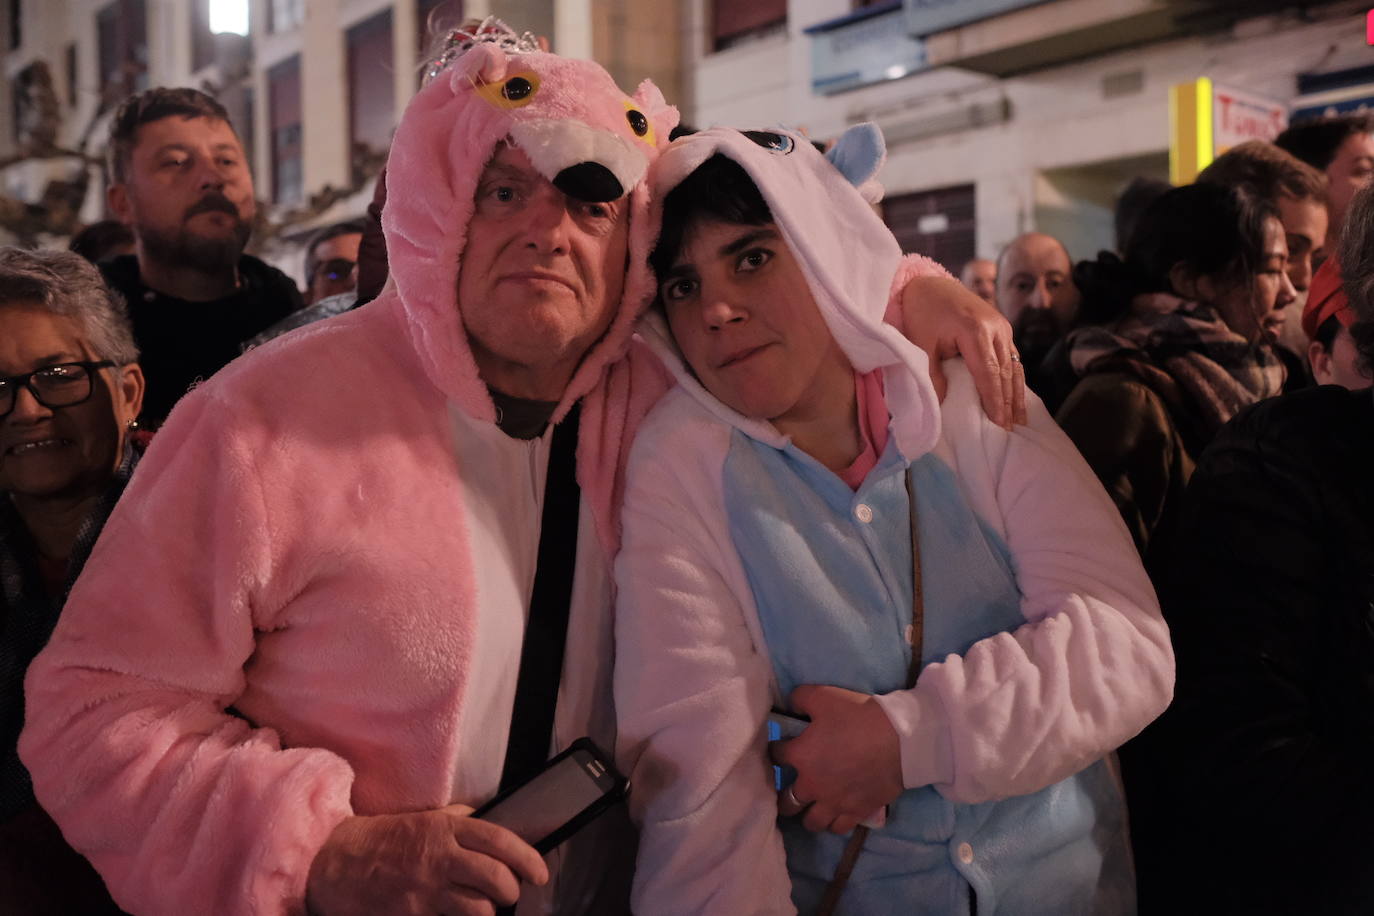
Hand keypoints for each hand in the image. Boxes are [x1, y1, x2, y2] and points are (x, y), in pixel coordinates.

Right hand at [306, 804, 547, 915]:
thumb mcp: (424, 818)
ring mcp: (424, 891)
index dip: (526, 858)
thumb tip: (493, 823)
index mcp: (444, 828)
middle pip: (495, 879)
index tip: (539, 872)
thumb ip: (459, 820)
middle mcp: (438, 857)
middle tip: (510, 893)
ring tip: (483, 908)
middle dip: (511, 891)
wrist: (337, 863)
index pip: (498, 840)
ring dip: (487, 912)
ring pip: (478, 910)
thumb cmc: (386, 839)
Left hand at [771, 685, 903, 835]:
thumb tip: (792, 705)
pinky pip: (838, 828)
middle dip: (783, 796)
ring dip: (807, 814)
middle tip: (789, 789)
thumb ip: (800, 698)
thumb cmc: (858, 716)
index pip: (776, 755)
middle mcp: (812, 785)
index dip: (776, 750)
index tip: (780, 748)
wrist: (898, 739)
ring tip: (811, 807)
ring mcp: (834, 803)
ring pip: (811, 822)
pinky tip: (835, 815)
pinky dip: (834, 823)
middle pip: (786, 801)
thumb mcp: (824, 696)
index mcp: (801, 756)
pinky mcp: (856, 812)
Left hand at [899, 275, 1026, 428]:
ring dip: (1016, 394)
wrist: (928, 284)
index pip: (989, 373)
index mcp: (975, 330)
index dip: (995, 401)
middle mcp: (995, 328)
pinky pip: (1012, 357)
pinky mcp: (1002, 328)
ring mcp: (1002, 326)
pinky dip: (1014, 379)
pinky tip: (1016, 398)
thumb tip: (942, 403)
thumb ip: (932, 373)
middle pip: (1006, 372)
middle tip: (1011, 429)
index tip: (1000, 424)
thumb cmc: (922, 313)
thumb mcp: (920, 344)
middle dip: (1009, 403)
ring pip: (1014, 366)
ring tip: (1020, 420)